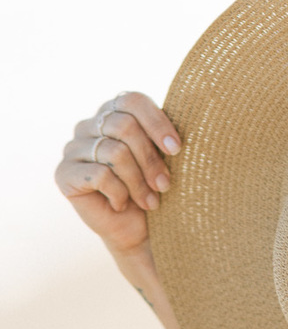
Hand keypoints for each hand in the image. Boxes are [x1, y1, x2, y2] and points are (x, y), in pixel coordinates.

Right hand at [55, 92, 180, 254]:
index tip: (177, 149)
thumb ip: (161, 134)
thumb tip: (183, 114)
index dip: (157, 123)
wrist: (135, 227)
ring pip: (115, 152)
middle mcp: (88, 124)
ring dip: (139, 181)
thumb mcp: (162, 155)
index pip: (133, 101)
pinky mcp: (63, 173)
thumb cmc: (152, 186)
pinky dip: (119, 193)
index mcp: (113, 111)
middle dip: (150, 159)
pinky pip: (99, 175)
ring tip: (151, 201)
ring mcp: (73, 148)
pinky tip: (121, 204)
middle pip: (125, 126)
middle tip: (165, 185)